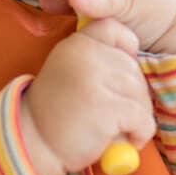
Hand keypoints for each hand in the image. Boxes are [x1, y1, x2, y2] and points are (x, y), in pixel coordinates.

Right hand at [20, 20, 155, 174]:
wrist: (32, 146)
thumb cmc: (58, 114)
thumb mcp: (71, 72)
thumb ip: (98, 60)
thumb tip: (136, 62)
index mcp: (76, 43)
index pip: (114, 29)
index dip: (126, 51)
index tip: (115, 79)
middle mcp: (85, 54)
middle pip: (134, 68)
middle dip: (134, 95)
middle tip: (117, 116)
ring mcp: (95, 78)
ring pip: (141, 95)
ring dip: (137, 117)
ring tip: (116, 130)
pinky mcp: (105, 106)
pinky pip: (143, 118)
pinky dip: (140, 133)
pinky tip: (125, 141)